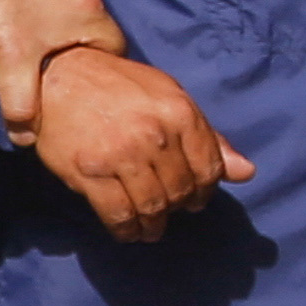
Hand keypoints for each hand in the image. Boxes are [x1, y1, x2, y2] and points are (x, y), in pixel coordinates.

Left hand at [0, 0, 120, 136]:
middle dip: (81, 60)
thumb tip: (26, 138)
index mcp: (92, 14)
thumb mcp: (12, 64)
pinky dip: (44, 22)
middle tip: (60, 80)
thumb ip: (21, 105)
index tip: (83, 91)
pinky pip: (55, 5)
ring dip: (60, 40)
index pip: (117, 52)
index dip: (103, 76)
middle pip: (96, 37)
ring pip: (74, 21)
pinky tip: (24, 33)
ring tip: (39, 61)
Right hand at [29, 43, 248, 238]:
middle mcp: (154, 135)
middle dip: (177, 208)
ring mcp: (121, 155)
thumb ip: (207, 137)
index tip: (194, 198)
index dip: (204, 191)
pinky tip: (127, 231)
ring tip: (150, 228)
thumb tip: (246, 173)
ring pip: (152, 208)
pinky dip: (126, 230)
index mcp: (179, 112)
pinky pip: (118, 215)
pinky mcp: (90, 173)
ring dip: (153, 225)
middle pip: (180, 192)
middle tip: (168, 211)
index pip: (208, 169)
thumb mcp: (169, 98)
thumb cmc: (117, 86)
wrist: (59, 75)